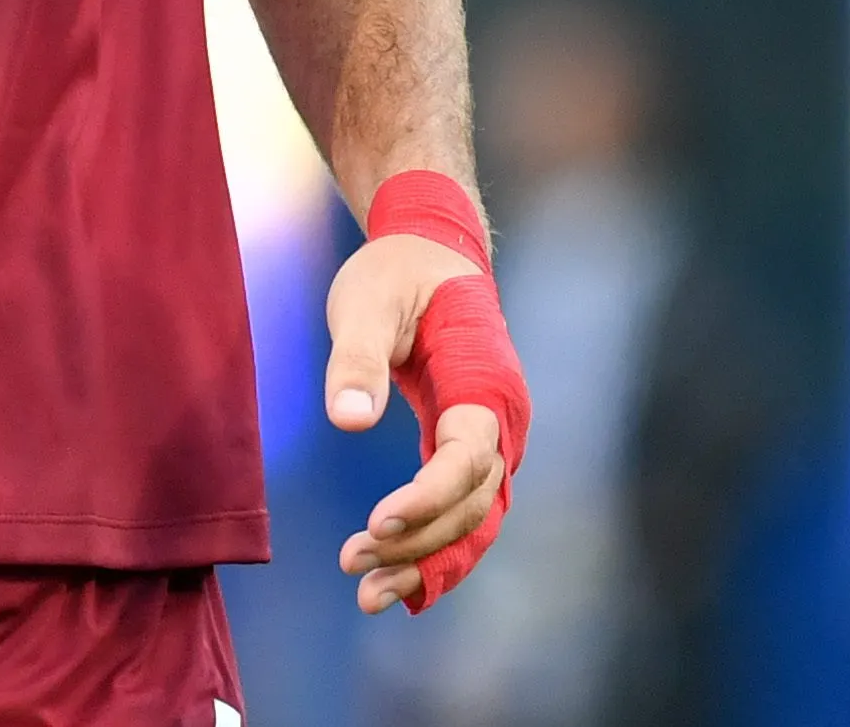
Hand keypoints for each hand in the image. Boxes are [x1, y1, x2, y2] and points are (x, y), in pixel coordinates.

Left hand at [321, 230, 513, 614]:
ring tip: (365, 593)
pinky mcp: (466, 455)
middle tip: (352, 561)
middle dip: (418, 542)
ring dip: (425, 562)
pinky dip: (435, 557)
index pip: (468, 458)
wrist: (429, 256)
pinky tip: (397, 591)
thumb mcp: (366, 302)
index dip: (428, 498)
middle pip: (473, 504)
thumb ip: (358, 359)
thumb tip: (348, 421)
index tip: (375, 522)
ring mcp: (490, 443)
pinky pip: (461, 518)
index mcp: (487, 380)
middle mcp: (502, 421)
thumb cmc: (396, 273)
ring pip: (472, 523)